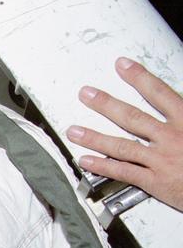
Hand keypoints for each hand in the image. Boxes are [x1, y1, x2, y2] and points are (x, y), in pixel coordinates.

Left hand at [67, 58, 182, 211]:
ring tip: (74, 130)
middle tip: (86, 94)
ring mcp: (161, 160)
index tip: (122, 65)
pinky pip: (124, 172)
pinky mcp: (155, 182)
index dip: (139, 78)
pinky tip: (85, 160)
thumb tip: (177, 98)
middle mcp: (171, 137)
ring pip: (121, 145)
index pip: (160, 93)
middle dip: (106, 104)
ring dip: (94, 137)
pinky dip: (102, 166)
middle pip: (133, 117)